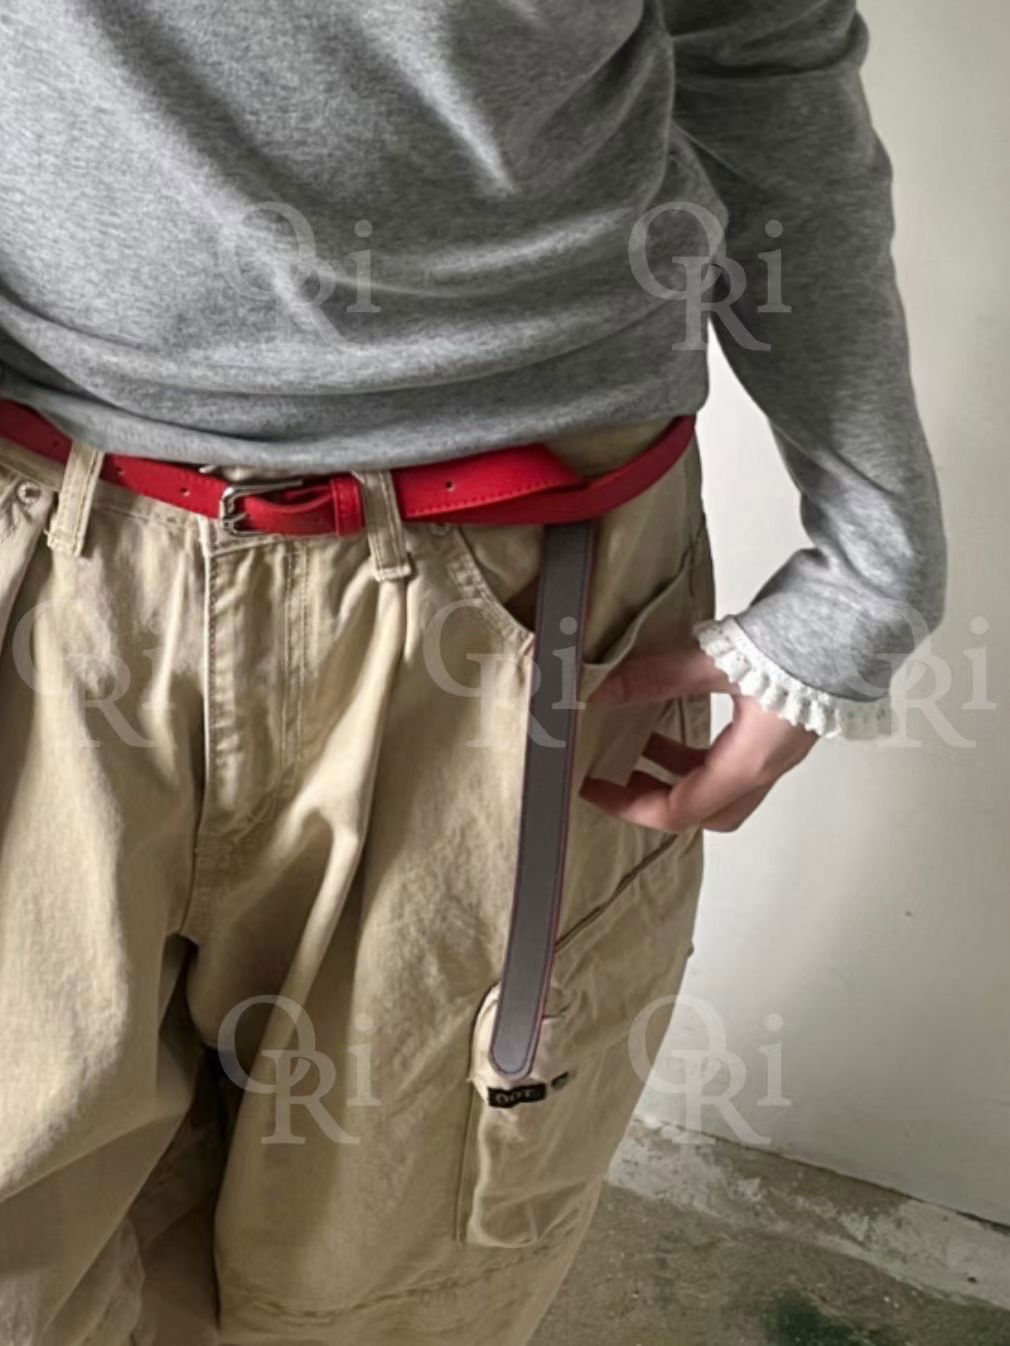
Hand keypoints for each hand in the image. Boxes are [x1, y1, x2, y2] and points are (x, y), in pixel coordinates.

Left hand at [579, 638, 817, 833]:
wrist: (858, 611)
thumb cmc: (801, 642)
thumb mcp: (714, 662)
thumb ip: (656, 679)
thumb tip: (600, 691)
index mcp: (749, 763)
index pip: (679, 810)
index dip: (629, 805)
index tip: (595, 787)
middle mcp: (768, 766)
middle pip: (707, 811)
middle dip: (659, 799)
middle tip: (621, 776)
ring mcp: (781, 747)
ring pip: (723, 784)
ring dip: (680, 771)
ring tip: (644, 742)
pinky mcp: (787, 725)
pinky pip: (737, 757)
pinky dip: (702, 749)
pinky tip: (683, 715)